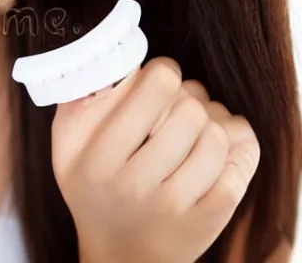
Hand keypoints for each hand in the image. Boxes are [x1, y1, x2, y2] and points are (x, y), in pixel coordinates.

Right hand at [51, 57, 259, 262]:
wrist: (118, 255)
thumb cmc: (92, 190)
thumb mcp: (66, 147)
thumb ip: (78, 100)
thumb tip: (109, 61)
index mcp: (99, 160)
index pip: (154, 90)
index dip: (164, 71)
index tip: (161, 75)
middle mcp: (136, 185)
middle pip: (189, 111)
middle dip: (187, 97)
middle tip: (176, 103)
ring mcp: (174, 207)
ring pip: (216, 137)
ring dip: (210, 121)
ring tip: (194, 125)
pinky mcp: (207, 221)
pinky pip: (239, 167)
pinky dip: (237, 145)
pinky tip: (217, 143)